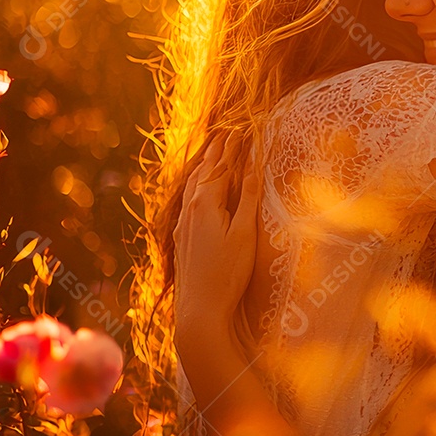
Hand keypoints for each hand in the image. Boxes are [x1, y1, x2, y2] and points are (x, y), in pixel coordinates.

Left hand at [173, 131, 259, 349]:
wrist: (200, 309)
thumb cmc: (228, 273)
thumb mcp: (245, 232)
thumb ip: (247, 196)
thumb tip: (252, 163)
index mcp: (206, 202)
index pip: (222, 165)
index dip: (234, 145)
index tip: (243, 126)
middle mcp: (190, 208)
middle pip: (204, 170)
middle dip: (217, 149)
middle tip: (228, 130)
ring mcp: (184, 223)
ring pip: (193, 184)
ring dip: (205, 165)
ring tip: (213, 151)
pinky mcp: (183, 237)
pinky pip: (189, 199)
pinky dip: (197, 184)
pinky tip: (198, 190)